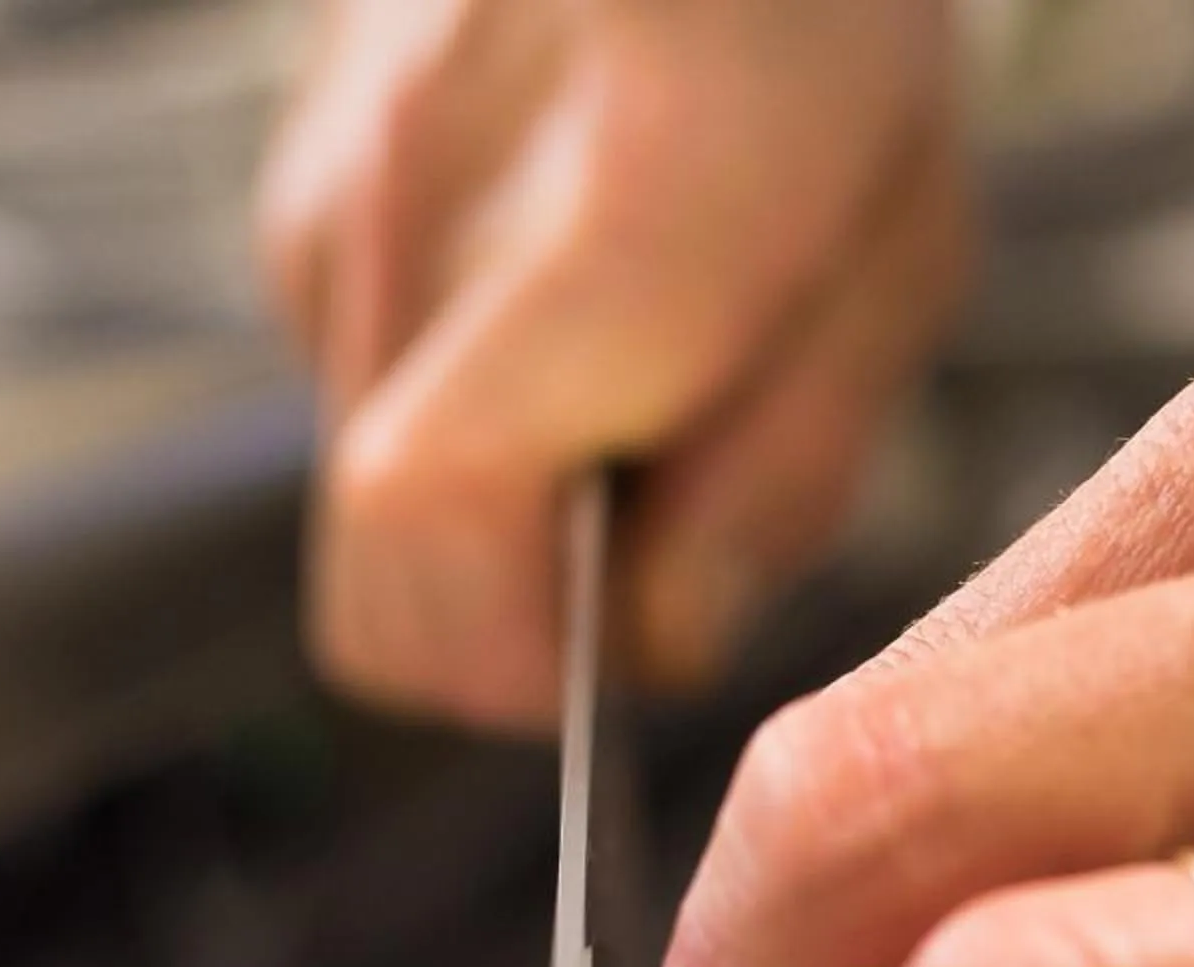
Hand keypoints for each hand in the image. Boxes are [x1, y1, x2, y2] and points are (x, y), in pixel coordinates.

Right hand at [255, 0, 970, 726]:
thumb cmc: (811, 15)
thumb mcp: (895, 254)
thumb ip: (782, 473)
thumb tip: (654, 642)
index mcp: (618, 216)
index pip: (429, 510)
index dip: (507, 661)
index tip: (610, 674)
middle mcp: (429, 204)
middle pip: (376, 576)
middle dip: (506, 637)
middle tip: (641, 555)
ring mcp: (335, 192)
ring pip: (364, 507)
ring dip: (492, 520)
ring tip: (627, 389)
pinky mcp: (298, 191)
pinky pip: (360, 400)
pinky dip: (457, 418)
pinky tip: (560, 308)